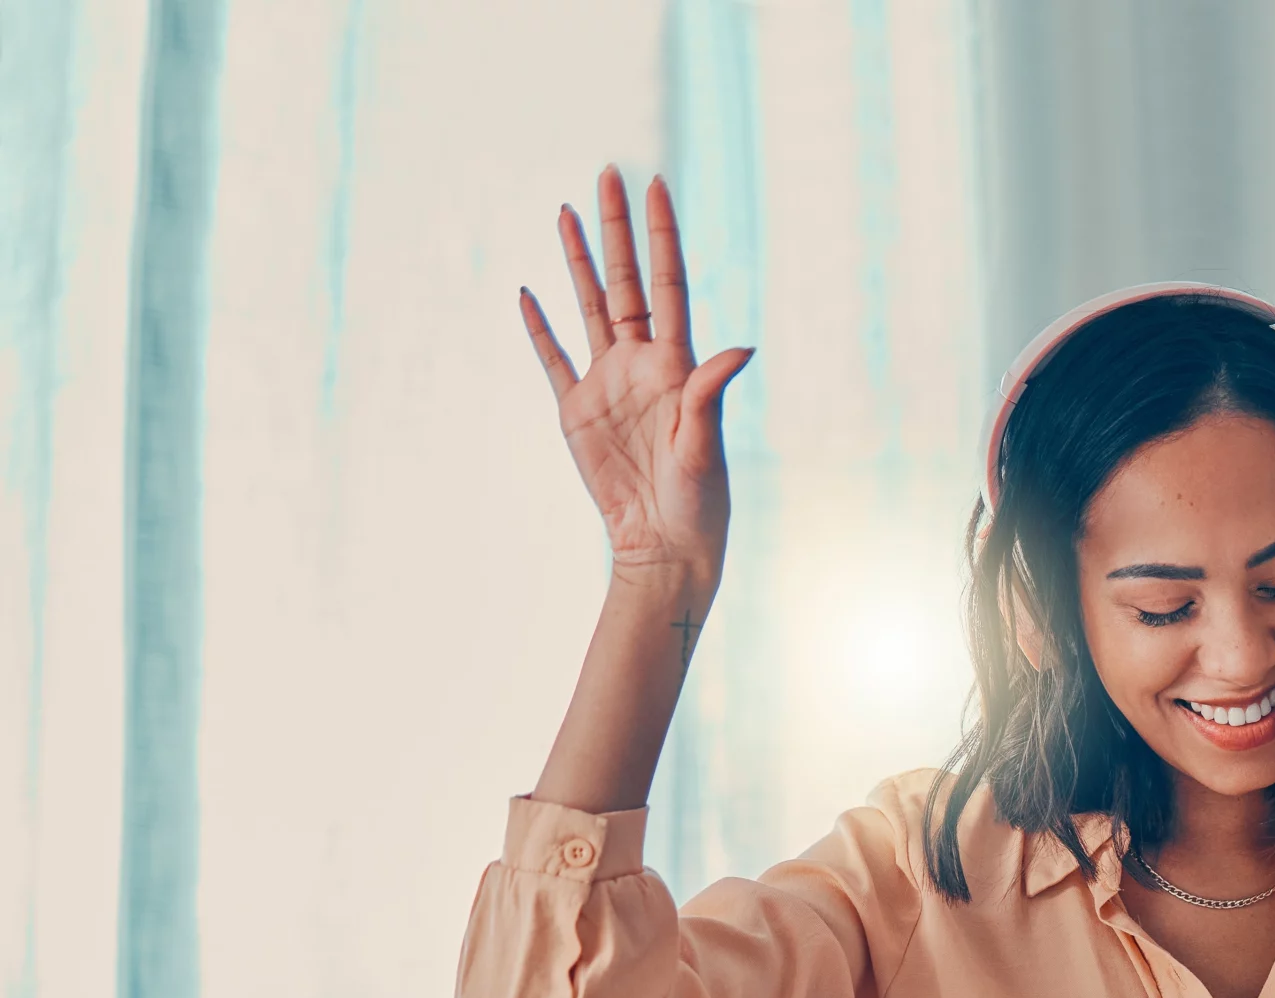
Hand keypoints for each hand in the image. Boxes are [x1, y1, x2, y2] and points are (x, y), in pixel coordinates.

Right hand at [522, 167, 753, 590]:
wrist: (663, 543)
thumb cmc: (698, 500)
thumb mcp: (706, 444)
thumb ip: (712, 391)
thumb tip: (743, 348)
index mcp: (677, 364)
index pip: (667, 284)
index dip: (661, 236)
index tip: (656, 186)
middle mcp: (641, 363)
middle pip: (624, 281)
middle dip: (616, 228)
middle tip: (608, 173)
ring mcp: (607, 383)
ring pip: (588, 306)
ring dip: (578, 260)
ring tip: (566, 212)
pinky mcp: (576, 411)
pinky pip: (553, 358)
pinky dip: (538, 328)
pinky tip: (527, 293)